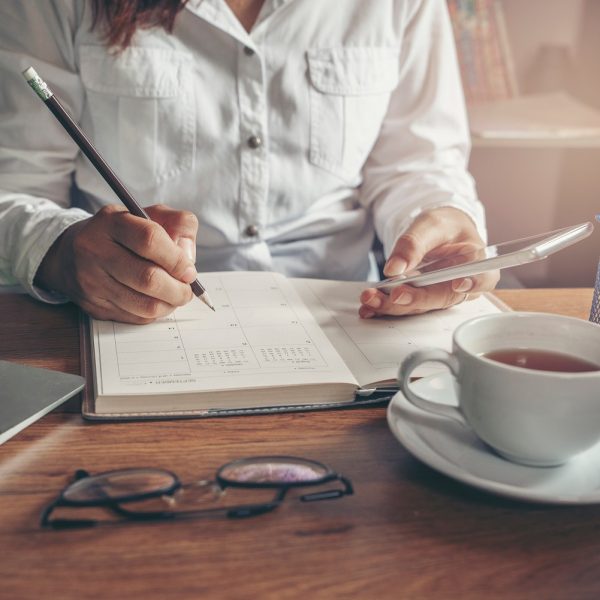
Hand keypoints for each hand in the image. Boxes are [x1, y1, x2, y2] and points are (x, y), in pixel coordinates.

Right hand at [35, 204, 198, 322]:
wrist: (72, 253)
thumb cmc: (122, 234)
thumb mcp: (150, 215)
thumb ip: (179, 225)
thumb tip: (188, 257)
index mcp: (111, 222)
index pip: (150, 240)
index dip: (177, 259)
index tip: (189, 270)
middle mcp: (95, 250)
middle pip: (148, 278)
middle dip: (178, 289)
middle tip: (187, 289)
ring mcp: (91, 281)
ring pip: (144, 305)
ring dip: (169, 304)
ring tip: (175, 296)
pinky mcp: (94, 306)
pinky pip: (136, 318)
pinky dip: (154, 313)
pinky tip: (156, 301)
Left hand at [359, 207, 498, 317]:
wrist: (435, 232)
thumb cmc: (444, 226)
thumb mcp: (431, 224)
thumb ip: (414, 244)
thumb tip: (395, 268)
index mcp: (475, 263)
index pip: (483, 278)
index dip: (473, 284)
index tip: (459, 284)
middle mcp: (459, 286)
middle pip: (441, 299)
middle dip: (414, 300)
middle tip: (393, 296)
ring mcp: (438, 295)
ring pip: (419, 306)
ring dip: (392, 306)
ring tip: (370, 299)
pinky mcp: (419, 298)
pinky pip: (403, 305)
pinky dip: (384, 307)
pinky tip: (368, 307)